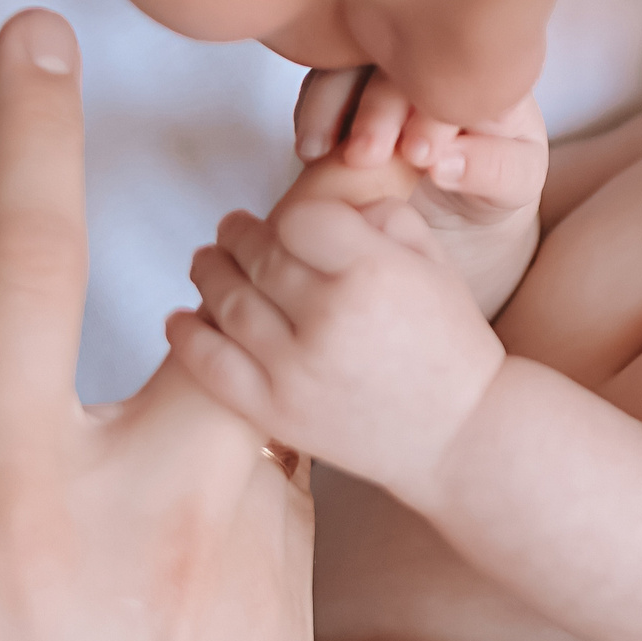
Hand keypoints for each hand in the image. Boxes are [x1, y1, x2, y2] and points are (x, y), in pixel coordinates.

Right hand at [0, 10, 314, 640]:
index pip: (17, 264)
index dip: (23, 128)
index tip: (38, 36)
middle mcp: (144, 522)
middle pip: (215, 315)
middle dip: (220, 271)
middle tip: (214, 269)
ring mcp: (247, 582)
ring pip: (266, 418)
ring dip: (233, 399)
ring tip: (192, 457)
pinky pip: (295, 512)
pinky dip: (257, 494)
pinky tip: (206, 565)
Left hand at [169, 201, 506, 502]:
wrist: (462, 435)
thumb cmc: (451, 345)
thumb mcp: (437, 264)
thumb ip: (382, 217)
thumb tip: (324, 205)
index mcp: (373, 272)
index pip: (298, 219)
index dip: (289, 217)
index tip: (289, 224)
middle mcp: (329, 316)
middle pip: (255, 256)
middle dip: (237, 236)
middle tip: (232, 231)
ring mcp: (296, 368)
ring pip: (225, 301)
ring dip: (208, 272)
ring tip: (207, 262)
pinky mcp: (277, 411)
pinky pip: (211, 365)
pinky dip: (186, 335)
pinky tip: (179, 318)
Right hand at [294, 66, 546, 313]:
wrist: (459, 199)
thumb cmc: (494, 185)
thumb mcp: (514, 186)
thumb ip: (493, 171)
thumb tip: (446, 163)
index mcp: (485, 69)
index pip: (457, 72)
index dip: (432, 113)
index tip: (419, 157)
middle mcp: (433, 54)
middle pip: (396, 60)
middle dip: (375, 109)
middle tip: (364, 156)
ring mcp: (386, 64)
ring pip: (349, 63)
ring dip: (329, 105)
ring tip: (319, 153)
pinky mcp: (350, 82)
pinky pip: (321, 81)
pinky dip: (311, 111)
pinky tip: (310, 149)